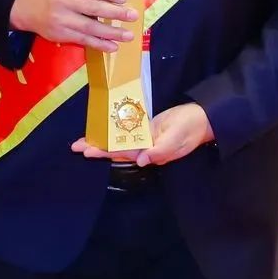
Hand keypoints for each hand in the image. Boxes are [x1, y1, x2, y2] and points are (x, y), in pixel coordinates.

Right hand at [10, 0, 136, 49]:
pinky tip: (113, 47)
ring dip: (111, 33)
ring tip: (128, 35)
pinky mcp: (61, 35)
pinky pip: (83, 40)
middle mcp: (64, 2)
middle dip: (114, 13)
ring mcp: (62, 21)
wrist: (25, 7)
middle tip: (133, 16)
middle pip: (92, 9)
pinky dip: (99, 44)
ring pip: (90, 28)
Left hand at [71, 102, 213, 166]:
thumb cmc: (191, 129)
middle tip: (75, 147)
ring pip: (119, 141)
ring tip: (84, 140)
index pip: (122, 153)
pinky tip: (104, 129)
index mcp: (149, 152)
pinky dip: (114, 131)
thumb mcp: (177, 140)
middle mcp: (144, 148)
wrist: (202, 118)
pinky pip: (127, 131)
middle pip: (116, 149)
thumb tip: (142, 160)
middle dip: (96, 148)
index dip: (104, 152)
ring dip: (103, 140)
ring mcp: (145, 138)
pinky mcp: (147, 129)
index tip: (87, 152)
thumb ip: (161, 150)